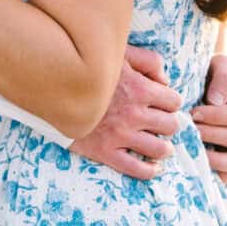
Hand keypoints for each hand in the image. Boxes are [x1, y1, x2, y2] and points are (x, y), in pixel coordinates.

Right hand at [69, 44, 182, 180]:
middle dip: (167, 125)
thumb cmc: (88, 69)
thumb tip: (165, 81)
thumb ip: (148, 61)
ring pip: (160, 150)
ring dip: (164, 149)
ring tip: (161, 147)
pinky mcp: (105, 151)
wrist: (52, 89)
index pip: (174, 102)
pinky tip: (151, 167)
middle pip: (170, 126)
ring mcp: (120, 135)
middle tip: (160, 125)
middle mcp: (134, 113)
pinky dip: (149, 171)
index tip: (162, 105)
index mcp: (139, 88)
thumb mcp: (120, 54)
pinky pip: (136, 169)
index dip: (170, 103)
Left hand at [191, 52, 226, 183]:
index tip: (193, 113)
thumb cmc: (214, 73)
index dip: (215, 116)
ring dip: (212, 158)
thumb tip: (216, 101)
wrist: (207, 86)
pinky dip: (217, 174)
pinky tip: (198, 162)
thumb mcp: (222, 64)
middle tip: (186, 129)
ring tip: (191, 148)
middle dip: (208, 134)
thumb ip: (223, 77)